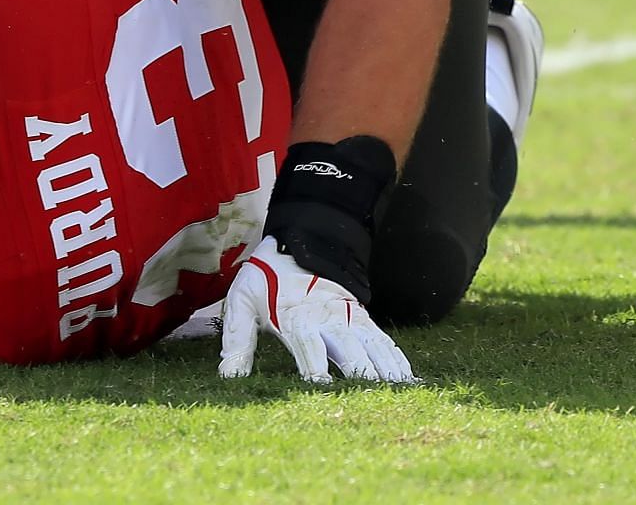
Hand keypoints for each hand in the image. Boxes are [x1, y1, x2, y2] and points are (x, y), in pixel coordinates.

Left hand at [218, 239, 414, 383]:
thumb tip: (228, 376)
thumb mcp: (243, 299)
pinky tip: (407, 379)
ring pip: (372, 348)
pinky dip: (396, 359)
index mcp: (298, 319)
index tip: (324, 392)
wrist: (302, 237)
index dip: (316, 372)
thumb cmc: (267, 275)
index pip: (309, 350)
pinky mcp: (362, 318)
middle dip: (360, 375)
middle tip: (373, 399)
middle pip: (349, 351)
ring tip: (399, 394)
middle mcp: (328, 321)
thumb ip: (237, 338)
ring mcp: (350, 319)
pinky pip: (383, 341)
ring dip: (385, 370)